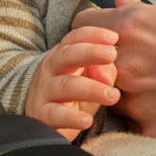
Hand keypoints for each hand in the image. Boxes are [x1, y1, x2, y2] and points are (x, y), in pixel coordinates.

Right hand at [25, 25, 121, 140]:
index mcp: (62, 55)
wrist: (41, 118)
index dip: (93, 35)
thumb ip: (103, 71)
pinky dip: (71, 118)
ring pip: (65, 86)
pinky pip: (55, 115)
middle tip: (111, 54)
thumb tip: (107, 79)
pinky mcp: (41, 116)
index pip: (74, 38)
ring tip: (113, 95)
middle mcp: (50, 70)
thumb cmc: (73, 93)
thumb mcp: (91, 77)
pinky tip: (87, 120)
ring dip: (91, 89)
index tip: (114, 38)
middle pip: (66, 56)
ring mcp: (43, 92)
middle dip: (90, 52)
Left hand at [73, 0, 155, 155]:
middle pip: (89, 69)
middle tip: (138, 75)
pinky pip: (139, 133)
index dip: (91, 38)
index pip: (82, 30)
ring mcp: (142, 103)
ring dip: (131, 102)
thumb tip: (119, 1)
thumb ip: (149, 16)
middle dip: (106, 71)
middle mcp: (133, 63)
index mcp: (140, 26)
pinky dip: (153, 127)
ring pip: (113, 104)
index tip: (104, 46)